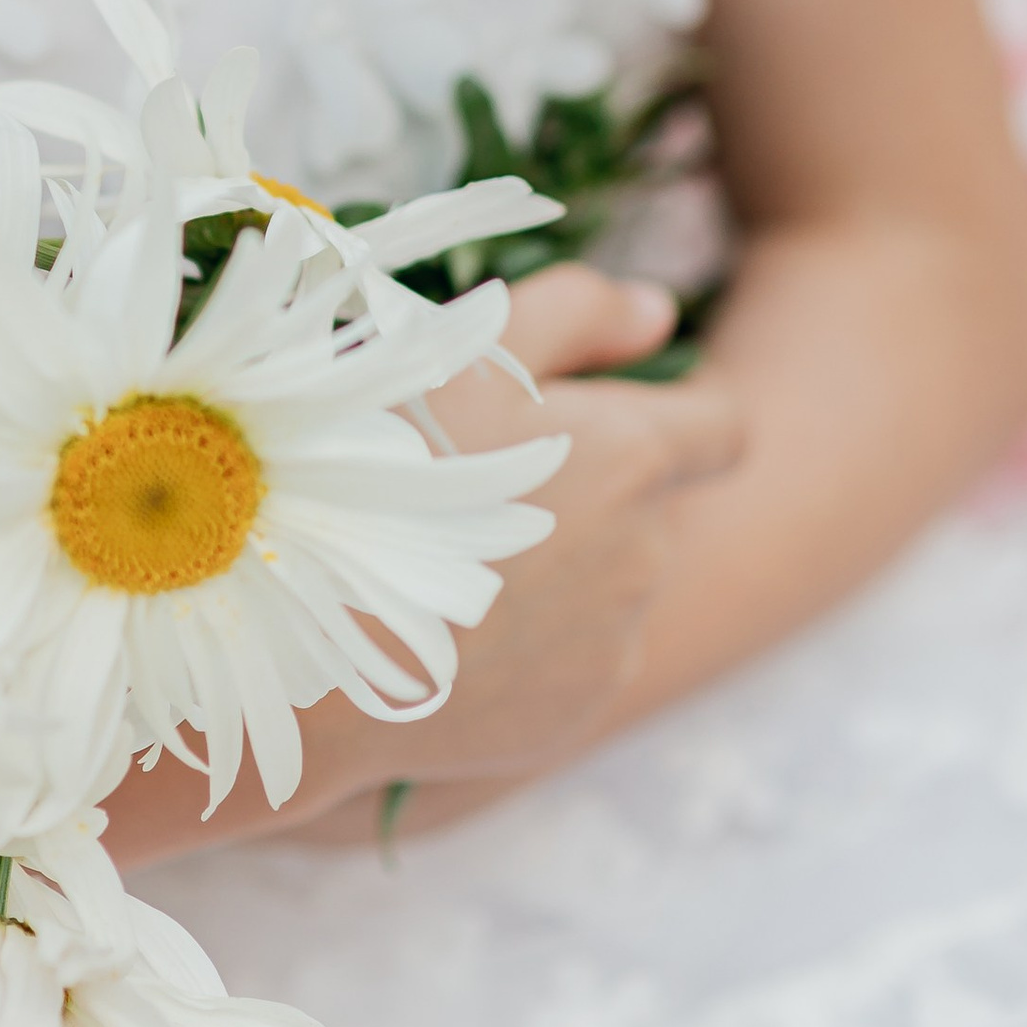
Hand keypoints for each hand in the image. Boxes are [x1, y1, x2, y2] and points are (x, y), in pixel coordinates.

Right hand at [106, 266, 747, 864]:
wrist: (304, 637)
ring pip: (607, 587)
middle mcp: (648, 556)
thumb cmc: (373, 463)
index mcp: (633, 457)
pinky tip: (438, 627)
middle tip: (472, 476)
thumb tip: (659, 309)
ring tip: (439, 554)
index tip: (614, 409)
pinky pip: (566, 663)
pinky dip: (523, 643)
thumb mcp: (464, 347)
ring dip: (555, 565)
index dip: (682, 410)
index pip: (723, 426)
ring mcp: (612, 647)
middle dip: (588, 488)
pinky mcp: (570, 716)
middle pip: (649, 507)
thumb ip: (578, 312)